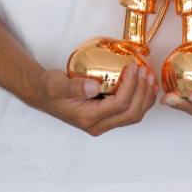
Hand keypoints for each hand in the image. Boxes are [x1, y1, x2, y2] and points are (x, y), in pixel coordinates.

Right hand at [37, 63, 158, 136]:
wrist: (43, 94)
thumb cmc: (48, 88)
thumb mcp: (56, 84)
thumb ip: (74, 87)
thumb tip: (94, 87)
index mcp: (87, 118)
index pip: (118, 105)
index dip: (130, 85)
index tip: (132, 66)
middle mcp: (98, 125)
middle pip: (130, 114)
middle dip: (142, 92)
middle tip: (144, 70)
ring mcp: (103, 123)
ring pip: (133, 116)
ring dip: (145, 97)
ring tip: (149, 76)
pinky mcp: (106, 117)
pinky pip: (129, 112)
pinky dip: (141, 99)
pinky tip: (144, 85)